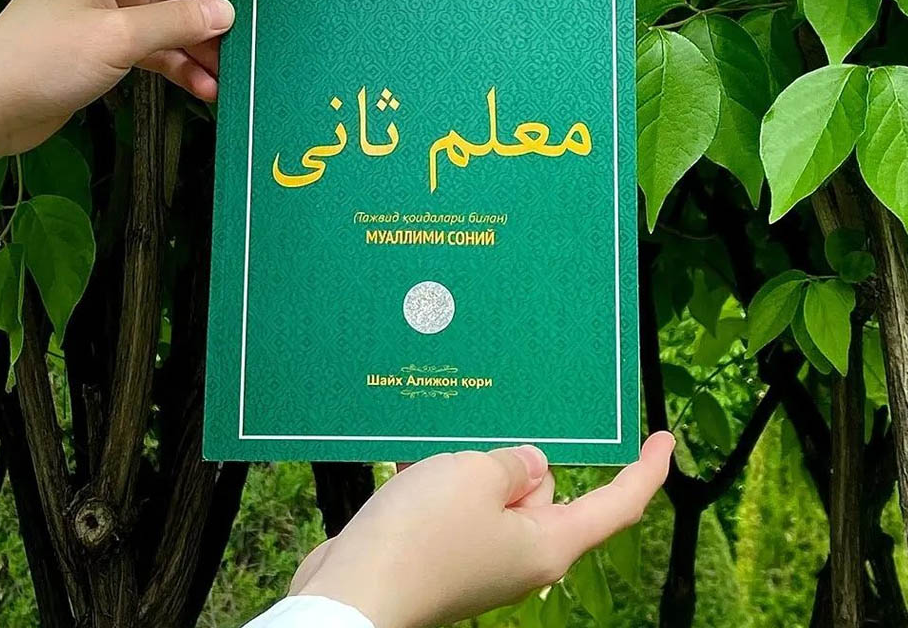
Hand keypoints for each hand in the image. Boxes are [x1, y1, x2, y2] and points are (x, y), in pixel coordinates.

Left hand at [0, 0, 260, 210]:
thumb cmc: (40, 56)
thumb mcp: (116, 37)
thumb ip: (176, 22)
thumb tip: (227, 12)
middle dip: (215, 5)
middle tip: (244, 38)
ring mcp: (117, 3)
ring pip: (179, 13)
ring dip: (203, 44)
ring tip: (231, 75)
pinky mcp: (117, 39)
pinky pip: (164, 44)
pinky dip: (184, 64)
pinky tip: (208, 89)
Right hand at [290, 432, 674, 627]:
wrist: (350, 595)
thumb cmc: (421, 537)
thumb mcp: (475, 477)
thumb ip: (513, 463)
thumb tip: (529, 466)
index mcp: (546, 543)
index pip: (615, 506)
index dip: (645, 471)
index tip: (664, 440)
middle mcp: (520, 553)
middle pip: (543, 489)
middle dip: (520, 454)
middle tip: (494, 421)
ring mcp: (481, 555)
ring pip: (494, 491)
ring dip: (473, 462)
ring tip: (444, 439)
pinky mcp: (445, 553)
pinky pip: (458, 503)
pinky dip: (444, 479)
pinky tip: (416, 460)